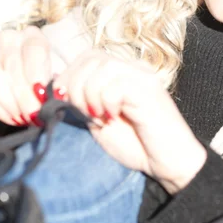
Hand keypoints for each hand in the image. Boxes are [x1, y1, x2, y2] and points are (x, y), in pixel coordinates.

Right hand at [0, 26, 52, 130]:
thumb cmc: (34, 84)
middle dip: (26, 96)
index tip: (43, 97)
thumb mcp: (48, 81)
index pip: (35, 49)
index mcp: (31, 36)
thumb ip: (53, 86)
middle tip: (34, 116)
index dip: (38, 74)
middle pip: (14, 67)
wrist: (7, 93)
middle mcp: (8, 39)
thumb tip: (58, 98)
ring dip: (10, 103)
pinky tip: (10, 118)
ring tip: (22, 119)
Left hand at [55, 51, 206, 193]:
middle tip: (87, 115)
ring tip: (101, 118)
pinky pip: (115, 85)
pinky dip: (106, 103)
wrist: (167, 165)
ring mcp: (142, 75)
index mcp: (119, 73)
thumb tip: (54, 84)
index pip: (85, 57)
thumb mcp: (96, 120)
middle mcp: (131, 68)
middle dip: (76, 88)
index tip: (66, 105)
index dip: (68, 78)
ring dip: (90, 97)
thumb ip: (80, 100)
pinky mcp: (149, 88)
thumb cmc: (134, 145)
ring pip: (101, 68)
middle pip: (90, 58)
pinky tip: (114, 118)